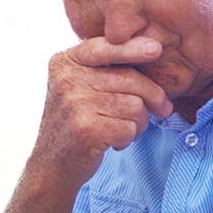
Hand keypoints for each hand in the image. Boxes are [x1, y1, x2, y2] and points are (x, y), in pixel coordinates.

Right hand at [33, 35, 172, 186]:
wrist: (52, 165)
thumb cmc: (78, 121)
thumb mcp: (81, 86)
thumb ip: (107, 68)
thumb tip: (154, 53)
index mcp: (65, 62)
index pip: (106, 47)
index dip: (133, 48)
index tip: (155, 49)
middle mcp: (67, 79)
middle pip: (131, 79)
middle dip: (153, 97)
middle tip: (161, 109)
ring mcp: (74, 104)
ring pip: (136, 106)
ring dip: (139, 123)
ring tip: (121, 128)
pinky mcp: (85, 129)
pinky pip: (130, 128)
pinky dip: (128, 138)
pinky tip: (112, 141)